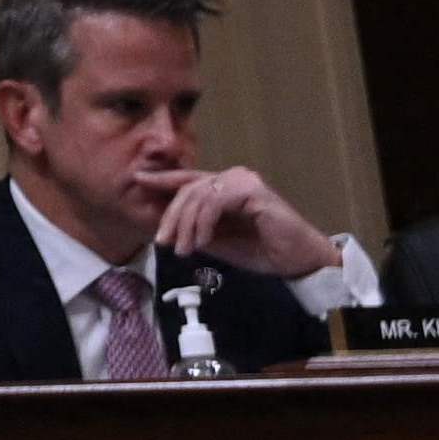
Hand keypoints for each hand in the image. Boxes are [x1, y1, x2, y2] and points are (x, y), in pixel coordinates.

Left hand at [146, 164, 339, 280]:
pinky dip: (203, 222)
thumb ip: (197, 232)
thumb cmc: (264, 251)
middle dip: (170, 216)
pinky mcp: (253, 190)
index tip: (136, 180)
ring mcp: (242, 181)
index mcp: (224, 188)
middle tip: (162, 241)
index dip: (161, 179)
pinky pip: (215, 201)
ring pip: (198, 195)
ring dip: (185, 224)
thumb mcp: (221, 243)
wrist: (301, 261)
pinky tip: (201, 241)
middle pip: (187, 189)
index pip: (187, 179)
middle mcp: (231, 178)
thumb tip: (167, 229)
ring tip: (183, 249)